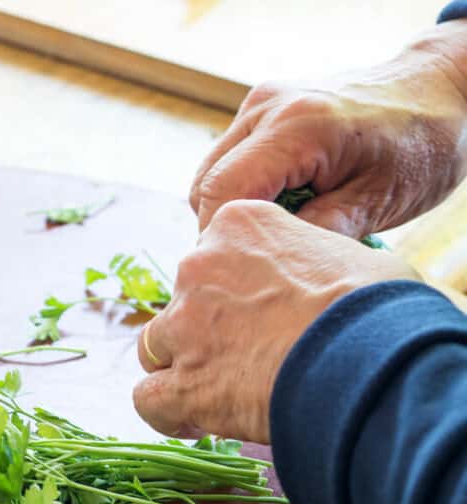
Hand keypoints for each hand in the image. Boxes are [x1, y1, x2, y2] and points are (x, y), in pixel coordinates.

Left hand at [133, 201, 418, 442]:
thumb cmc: (377, 306)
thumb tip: (320, 292)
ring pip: (156, 346)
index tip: (262, 314)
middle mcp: (198, 266)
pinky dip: (168, 412)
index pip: (217, 253)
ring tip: (221, 391)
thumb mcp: (349, 256)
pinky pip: (149, 399)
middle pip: (184, 300)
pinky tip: (196, 422)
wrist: (368, 356)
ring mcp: (183, 325)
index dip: (236, 289)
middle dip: (207, 328)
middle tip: (250, 356)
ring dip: (182, 366)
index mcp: (238, 224)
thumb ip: (311, 264)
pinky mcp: (182, 383)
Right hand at [190, 22, 466, 238]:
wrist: (440, 90)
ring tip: (273, 232)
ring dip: (230, 210)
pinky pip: (227, 160)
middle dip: (223, 229)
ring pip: (209, 174)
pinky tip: (279, 205)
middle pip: (205, 186)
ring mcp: (260, 102)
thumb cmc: (422, 146)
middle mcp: (268, 107)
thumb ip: (318, 233)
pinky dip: (242, 189)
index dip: (222, 240)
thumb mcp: (380, 202)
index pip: (222, 195)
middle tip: (259, 261)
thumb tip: (264, 264)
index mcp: (298, 128)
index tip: (245, 272)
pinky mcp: (261, 107)